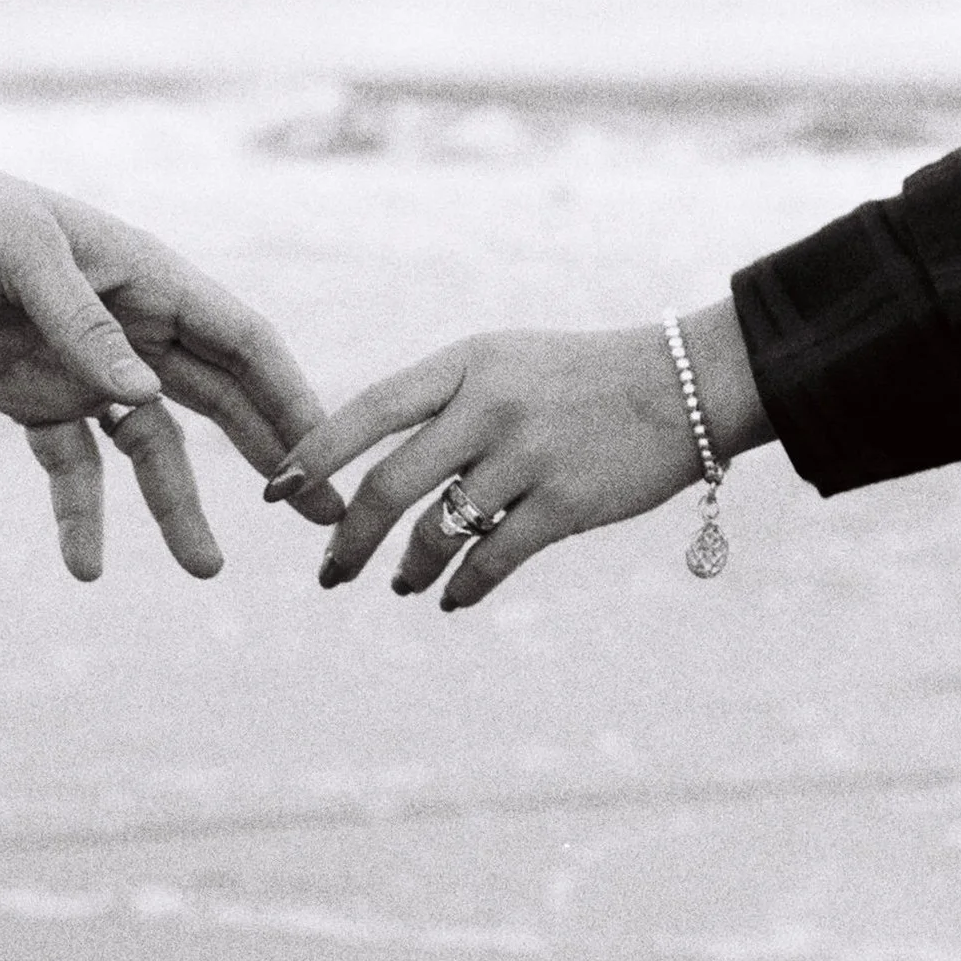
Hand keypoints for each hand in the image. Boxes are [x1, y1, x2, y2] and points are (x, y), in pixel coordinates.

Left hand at [0, 115, 344, 579]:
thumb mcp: (21, 255)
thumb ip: (83, 323)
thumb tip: (143, 399)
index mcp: (148, 277)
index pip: (242, 342)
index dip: (290, 397)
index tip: (329, 452)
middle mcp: (131, 326)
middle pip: (220, 401)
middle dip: (272, 456)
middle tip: (322, 517)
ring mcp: (84, 366)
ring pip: (151, 447)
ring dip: (178, 505)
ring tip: (205, 569)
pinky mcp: (29, 395)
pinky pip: (71, 464)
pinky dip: (81, 514)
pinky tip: (86, 567)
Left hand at [271, 300, 769, 609]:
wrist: (684, 383)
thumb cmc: (580, 376)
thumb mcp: (503, 362)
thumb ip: (441, 401)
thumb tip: (370, 460)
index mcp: (464, 364)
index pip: (368, 410)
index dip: (315, 454)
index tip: (276, 490)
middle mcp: (489, 407)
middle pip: (389, 485)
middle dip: (348, 539)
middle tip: (329, 571)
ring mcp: (527, 456)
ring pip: (437, 532)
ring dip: (408, 569)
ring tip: (399, 585)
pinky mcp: (566, 504)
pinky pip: (492, 560)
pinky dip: (462, 587)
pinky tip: (450, 598)